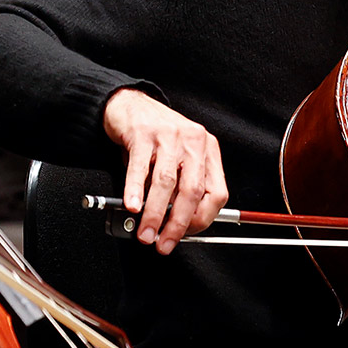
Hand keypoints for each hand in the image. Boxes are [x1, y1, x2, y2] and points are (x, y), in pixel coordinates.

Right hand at [103, 88, 226, 254]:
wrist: (130, 104)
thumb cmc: (156, 136)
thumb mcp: (177, 158)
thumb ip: (180, 187)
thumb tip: (172, 226)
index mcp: (207, 151)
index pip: (217, 193)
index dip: (202, 219)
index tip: (185, 235)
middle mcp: (193, 141)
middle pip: (192, 191)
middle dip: (177, 224)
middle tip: (163, 243)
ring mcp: (169, 136)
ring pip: (165, 182)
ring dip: (154, 213)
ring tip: (145, 232)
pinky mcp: (143, 133)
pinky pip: (139, 168)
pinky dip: (135, 191)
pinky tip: (132, 206)